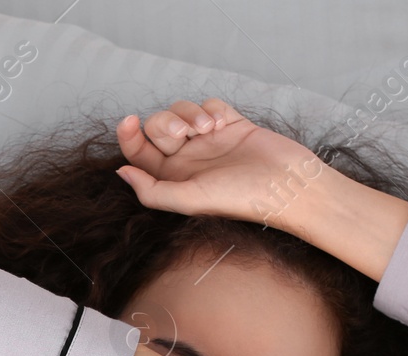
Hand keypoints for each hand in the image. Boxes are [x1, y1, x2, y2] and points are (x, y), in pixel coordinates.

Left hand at [115, 98, 324, 225]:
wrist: (285, 184)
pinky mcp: (230, 124)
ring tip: (207, 128)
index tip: (129, 120)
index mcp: (173, 178)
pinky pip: (209, 104)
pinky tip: (222, 123)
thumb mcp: (189, 200)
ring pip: (181, 111)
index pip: (139, 153)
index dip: (128, 135)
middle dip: (166, 123)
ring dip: (189, 113)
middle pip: (158, 127)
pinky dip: (211, 108)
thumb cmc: (239, 198)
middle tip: (184, 134)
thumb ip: (151, 190)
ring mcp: (209, 140)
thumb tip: (121, 171)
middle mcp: (188, 158)